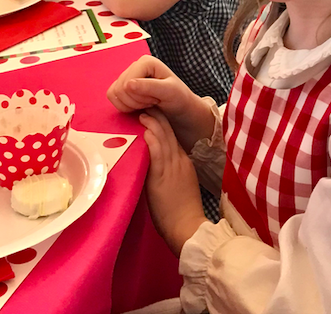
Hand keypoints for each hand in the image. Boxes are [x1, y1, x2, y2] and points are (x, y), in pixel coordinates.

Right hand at [107, 55, 215, 152]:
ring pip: (114, 94)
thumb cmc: (178, 98)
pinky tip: (140, 106)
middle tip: (153, 101)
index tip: (156, 98)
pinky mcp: (123, 87)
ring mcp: (128, 76)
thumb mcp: (169, 92)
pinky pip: (113, 98)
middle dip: (136, 101)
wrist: (179, 107)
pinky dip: (125, 106)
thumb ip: (149, 87)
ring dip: (131, 104)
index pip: (126, 83)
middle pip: (119, 89)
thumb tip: (127, 84)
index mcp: (145, 62)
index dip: (140, 96)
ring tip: (148, 103)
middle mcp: (135, 66)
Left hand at [141, 110, 207, 257]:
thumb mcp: (183, 184)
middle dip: (157, 117)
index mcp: (184, 162)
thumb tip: (157, 162)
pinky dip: (151, 139)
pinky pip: (157, 153)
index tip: (154, 112)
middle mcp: (179, 160)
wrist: (187, 227)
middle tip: (147, 103)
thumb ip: (172, 170)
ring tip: (143, 111)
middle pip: (169, 132)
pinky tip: (145, 129)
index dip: (163, 122)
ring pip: (163, 138)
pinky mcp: (162, 177)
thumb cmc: (183, 211)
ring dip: (152, 123)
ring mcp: (171, 167)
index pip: (173, 136)